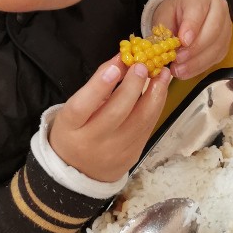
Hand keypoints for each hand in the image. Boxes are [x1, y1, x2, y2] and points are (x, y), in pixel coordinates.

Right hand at [49, 55, 171, 180]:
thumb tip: (123, 59)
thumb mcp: (76, 108)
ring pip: (140, 121)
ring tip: (162, 74)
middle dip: (133, 85)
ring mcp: (115, 151)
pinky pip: (148, 127)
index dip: (99, 86)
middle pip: (116, 113)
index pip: (82, 107)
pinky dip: (157, 105)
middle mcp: (92, 142)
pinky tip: (161, 90)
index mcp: (70, 128)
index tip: (116, 66)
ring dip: (155, 94)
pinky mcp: (133, 155)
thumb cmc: (76, 131)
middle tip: (142, 65)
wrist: (81, 172)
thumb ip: (97, 85)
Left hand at [151, 0, 231, 79]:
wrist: (187, 13)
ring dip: (197, 61)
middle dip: (194, 48)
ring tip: (178, 70)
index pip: (199, 9)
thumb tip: (168, 49)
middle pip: (213, 29)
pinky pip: (216, 57)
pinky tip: (186, 72)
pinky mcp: (225, 43)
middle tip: (177, 59)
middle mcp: (219, 8)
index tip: (182, 41)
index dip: (192, 26)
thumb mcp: (164, 15)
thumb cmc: (175, 12)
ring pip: (217, 46)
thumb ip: (165, 29)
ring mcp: (226, 26)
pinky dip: (200, 67)